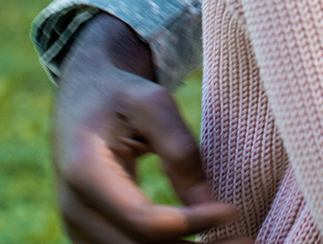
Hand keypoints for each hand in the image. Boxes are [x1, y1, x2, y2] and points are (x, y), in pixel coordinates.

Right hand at [52, 14, 249, 243]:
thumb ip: (179, 149)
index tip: (233, 211)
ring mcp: (77, 227)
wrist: (81, 97)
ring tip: (235, 243)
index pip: (143, 219)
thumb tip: (207, 203)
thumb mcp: (151, 103)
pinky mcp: (88, 235)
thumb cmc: (121, 94)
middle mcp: (74, 209)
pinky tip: (205, 243)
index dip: (191, 223)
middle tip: (248, 240)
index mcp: (85, 172)